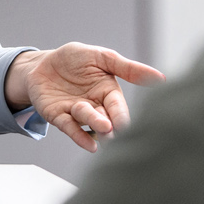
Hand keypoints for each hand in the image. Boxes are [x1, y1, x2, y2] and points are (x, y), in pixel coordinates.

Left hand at [4, 42, 164, 151]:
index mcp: (108, 92)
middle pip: (105, 118)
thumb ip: (128, 69)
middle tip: (116, 131)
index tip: (128, 125)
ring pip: (87, 121)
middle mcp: (95, 106)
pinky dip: (78, 136)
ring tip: (105, 131)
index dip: (122, 115)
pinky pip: (69, 126)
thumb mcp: (102, 57)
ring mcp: (75, 112)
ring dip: (96, 127)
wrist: (43, 63)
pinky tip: (89, 145)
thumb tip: (161, 78)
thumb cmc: (74, 59)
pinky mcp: (58, 116)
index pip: (118, 106)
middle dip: (111, 125)